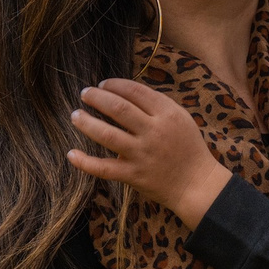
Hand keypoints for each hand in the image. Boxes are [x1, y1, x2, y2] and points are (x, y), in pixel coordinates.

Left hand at [66, 79, 233, 226]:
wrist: (196, 183)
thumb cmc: (187, 147)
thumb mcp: (180, 118)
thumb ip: (156, 104)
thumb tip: (124, 91)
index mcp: (167, 114)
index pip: (135, 91)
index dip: (114, 85)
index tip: (103, 85)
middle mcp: (153, 132)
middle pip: (118, 108)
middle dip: (96, 97)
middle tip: (84, 93)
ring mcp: (142, 154)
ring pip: (107, 134)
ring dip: (86, 122)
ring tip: (75, 115)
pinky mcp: (133, 175)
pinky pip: (104, 168)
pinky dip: (85, 162)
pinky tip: (71, 154)